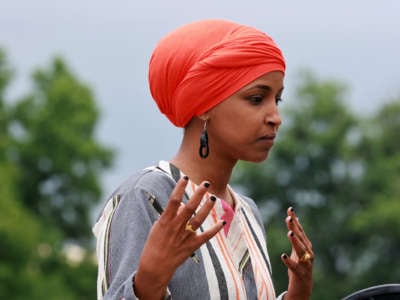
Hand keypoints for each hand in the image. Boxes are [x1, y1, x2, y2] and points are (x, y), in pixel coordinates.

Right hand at [134, 177, 224, 299]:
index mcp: (166, 220)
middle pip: (189, 207)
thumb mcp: (158, 226)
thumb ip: (171, 214)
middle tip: (206, 183)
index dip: (180, 188)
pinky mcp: (192, 246)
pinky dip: (215, 229)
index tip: (185, 177)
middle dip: (198, 194)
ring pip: (199, 219)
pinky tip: (223, 221)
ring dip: (207, 208)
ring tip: (213, 197)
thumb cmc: (154, 243)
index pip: (174, 200)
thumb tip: (184, 204)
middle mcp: (176, 227)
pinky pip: (206, 236)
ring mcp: (185, 236)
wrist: (155, 266)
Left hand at [281, 207, 312, 299]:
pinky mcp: (301, 273)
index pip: (300, 230)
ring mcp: (306, 262)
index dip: (295, 220)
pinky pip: (294, 266)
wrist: (304, 285)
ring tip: (289, 233)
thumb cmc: (299, 264)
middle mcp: (308, 252)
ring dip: (295, 242)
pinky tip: (283, 255)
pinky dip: (289, 261)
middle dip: (295, 228)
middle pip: (301, 238)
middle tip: (289, 218)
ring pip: (301, 251)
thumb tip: (295, 219)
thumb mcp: (297, 248)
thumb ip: (296, 234)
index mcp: (306, 245)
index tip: (290, 209)